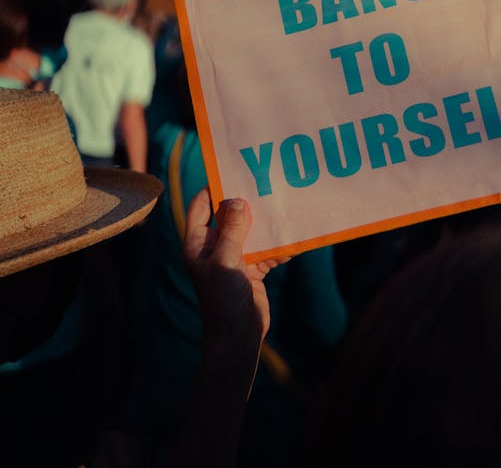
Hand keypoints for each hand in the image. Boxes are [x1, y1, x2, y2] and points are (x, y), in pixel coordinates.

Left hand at [170, 188, 282, 466]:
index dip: (215, 184)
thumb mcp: (225, 261)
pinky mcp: (254, 268)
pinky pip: (268, 246)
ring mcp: (235, 256)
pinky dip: (281, 239)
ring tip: (284, 197)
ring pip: (252, 228)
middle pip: (230, 212)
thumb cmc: (224, 301)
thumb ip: (233, 229)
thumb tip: (238, 199)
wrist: (238, 340)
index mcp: (198, 242)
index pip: (202, 203)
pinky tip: (296, 227)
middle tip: (266, 176)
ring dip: (266, 217)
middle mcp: (215, 246)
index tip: (235, 166)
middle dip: (247, 197)